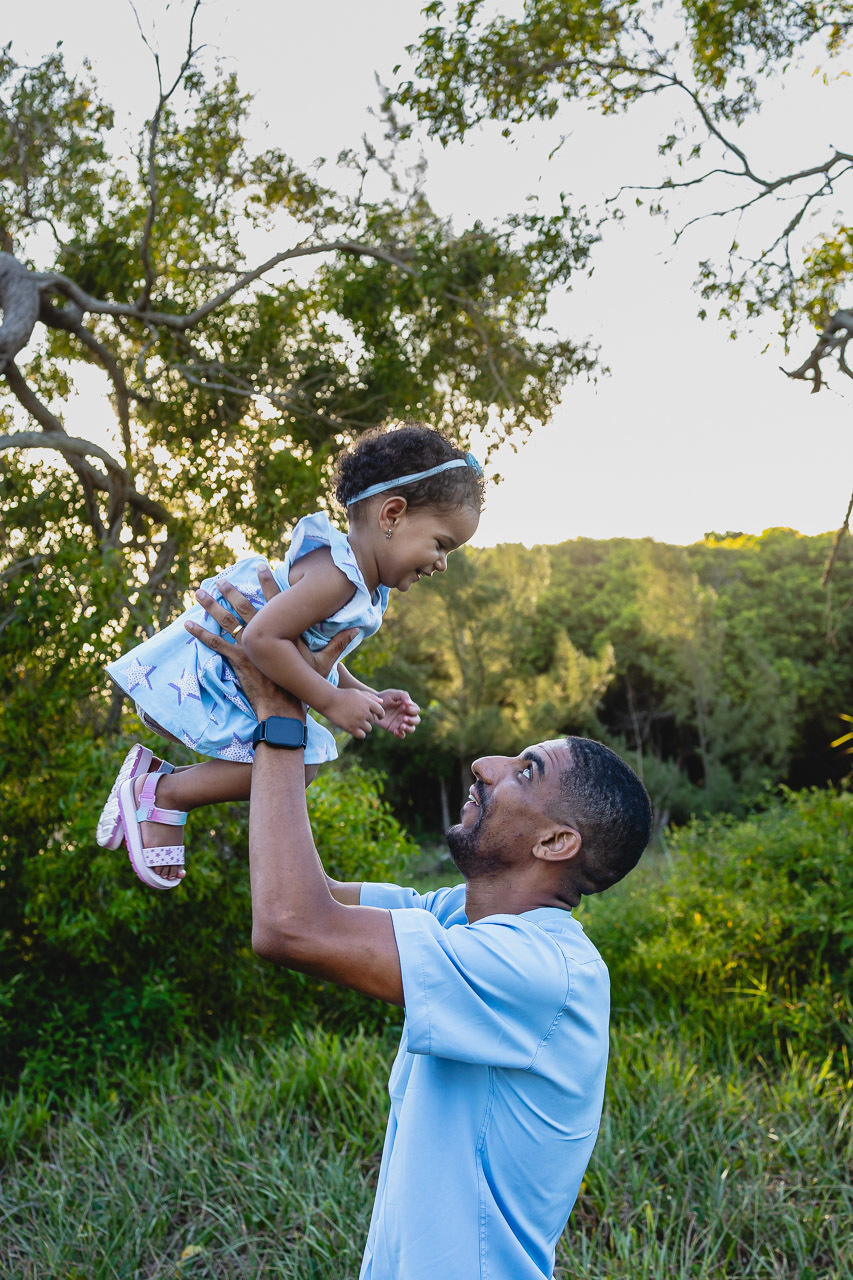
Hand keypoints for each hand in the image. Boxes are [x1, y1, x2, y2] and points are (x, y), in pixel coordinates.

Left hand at [185, 570, 354, 716]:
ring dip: (211, 606)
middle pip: (244, 606)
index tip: (260, 564)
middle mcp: (264, 634)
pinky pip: (215, 643)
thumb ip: (338, 644)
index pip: (274, 600)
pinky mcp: (237, 660)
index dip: (267, 581)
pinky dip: (200, 633)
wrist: (285, 706)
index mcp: (283, 631)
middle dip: (231, 590)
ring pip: (226, 620)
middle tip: (220, 577)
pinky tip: (187, 624)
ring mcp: (248, 646)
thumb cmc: (304, 686)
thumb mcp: (325, 663)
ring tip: (199, 593)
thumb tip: (358, 629)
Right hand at [329, 687, 385, 738]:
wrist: (329, 700)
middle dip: (368, 719)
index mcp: (367, 703)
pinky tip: (354, 729)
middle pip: (373, 720)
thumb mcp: (358, 693)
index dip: (380, 714)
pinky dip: (360, 733)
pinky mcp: (351, 728)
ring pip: (368, 728)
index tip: (377, 716)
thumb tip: (381, 703)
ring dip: (364, 726)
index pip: (380, 711)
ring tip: (356, 722)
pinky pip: (362, 735)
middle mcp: (364, 712)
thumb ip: (371, 697)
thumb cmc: (343, 695)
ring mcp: (358, 721)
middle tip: (359, 716)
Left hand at [376, 689, 420, 738]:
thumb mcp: (393, 694)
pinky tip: (395, 731)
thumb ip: (403, 696)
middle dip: (412, 720)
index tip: (405, 707)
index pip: (416, 710)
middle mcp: (406, 715)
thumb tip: (410, 704)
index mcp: (408, 706)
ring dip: (408, 728)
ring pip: (411, 729)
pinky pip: (402, 735)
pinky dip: (401, 735)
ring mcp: (400, 723)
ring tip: (401, 726)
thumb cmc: (383, 698)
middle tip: (404, 718)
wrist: (372, 706)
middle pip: (416, 720)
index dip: (413, 710)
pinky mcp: (394, 729)